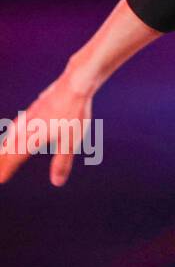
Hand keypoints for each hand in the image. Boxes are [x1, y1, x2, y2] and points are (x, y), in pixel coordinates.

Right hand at [0, 63, 98, 186]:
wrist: (75, 84)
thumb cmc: (74, 113)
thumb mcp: (71, 141)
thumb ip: (63, 161)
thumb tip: (57, 182)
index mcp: (33, 137)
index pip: (16, 157)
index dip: (8, 168)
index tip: (1, 179)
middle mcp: (27, 126)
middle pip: (10, 146)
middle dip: (2, 158)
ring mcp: (31, 115)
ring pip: (13, 133)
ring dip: (6, 144)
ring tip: (3, 150)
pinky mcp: (37, 106)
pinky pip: (20, 122)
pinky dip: (14, 130)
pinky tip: (17, 127)